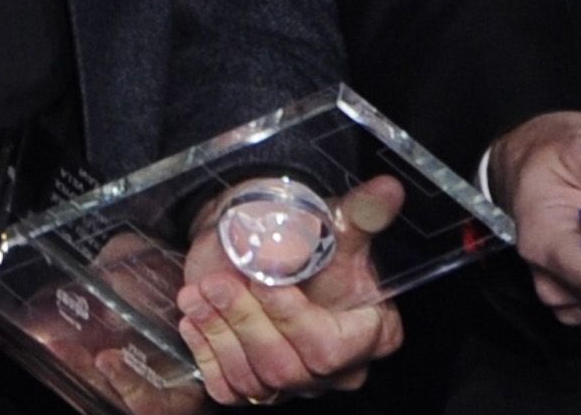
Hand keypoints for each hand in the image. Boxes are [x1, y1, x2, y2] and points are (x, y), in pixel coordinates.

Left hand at [169, 176, 405, 400]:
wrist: (264, 247)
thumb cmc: (307, 237)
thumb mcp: (335, 222)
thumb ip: (363, 211)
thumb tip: (388, 189)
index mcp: (372, 334)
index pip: (331, 347)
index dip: (292, 318)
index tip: (262, 281)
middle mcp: (338, 370)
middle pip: (290, 368)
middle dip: (247, 322)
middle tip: (217, 283)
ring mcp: (298, 384)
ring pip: (257, 382)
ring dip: (221, 334)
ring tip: (197, 293)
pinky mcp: (259, 387)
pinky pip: (230, 390)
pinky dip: (207, 355)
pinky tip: (192, 320)